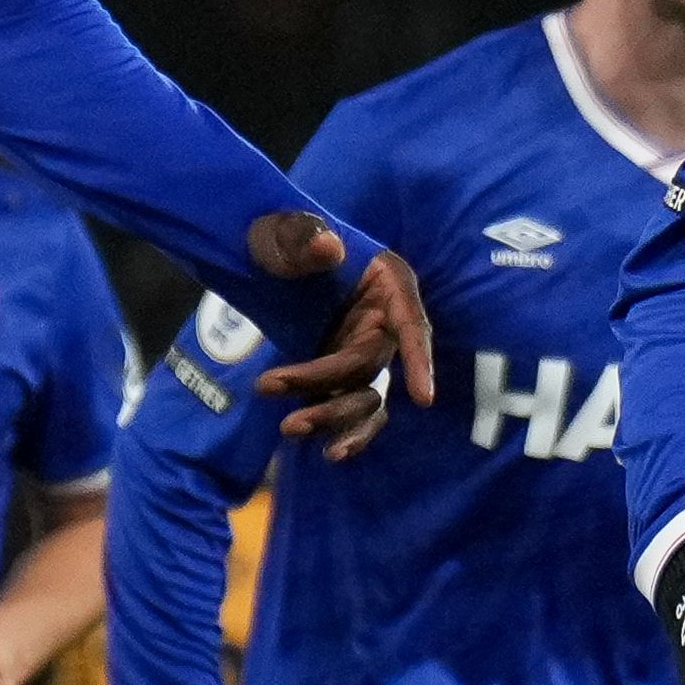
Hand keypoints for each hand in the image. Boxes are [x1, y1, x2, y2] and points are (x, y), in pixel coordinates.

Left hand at [249, 214, 433, 452]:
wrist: (260, 253)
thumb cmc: (279, 235)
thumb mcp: (287, 233)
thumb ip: (305, 238)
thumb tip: (326, 247)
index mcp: (387, 281)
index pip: (411, 323)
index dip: (419, 360)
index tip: (424, 398)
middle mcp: (385, 319)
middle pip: (372, 367)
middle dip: (330, 390)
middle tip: (280, 402)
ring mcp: (366, 345)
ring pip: (364, 395)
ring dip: (332, 416)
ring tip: (290, 429)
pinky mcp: (345, 367)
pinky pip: (350, 403)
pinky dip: (338, 427)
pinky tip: (323, 450)